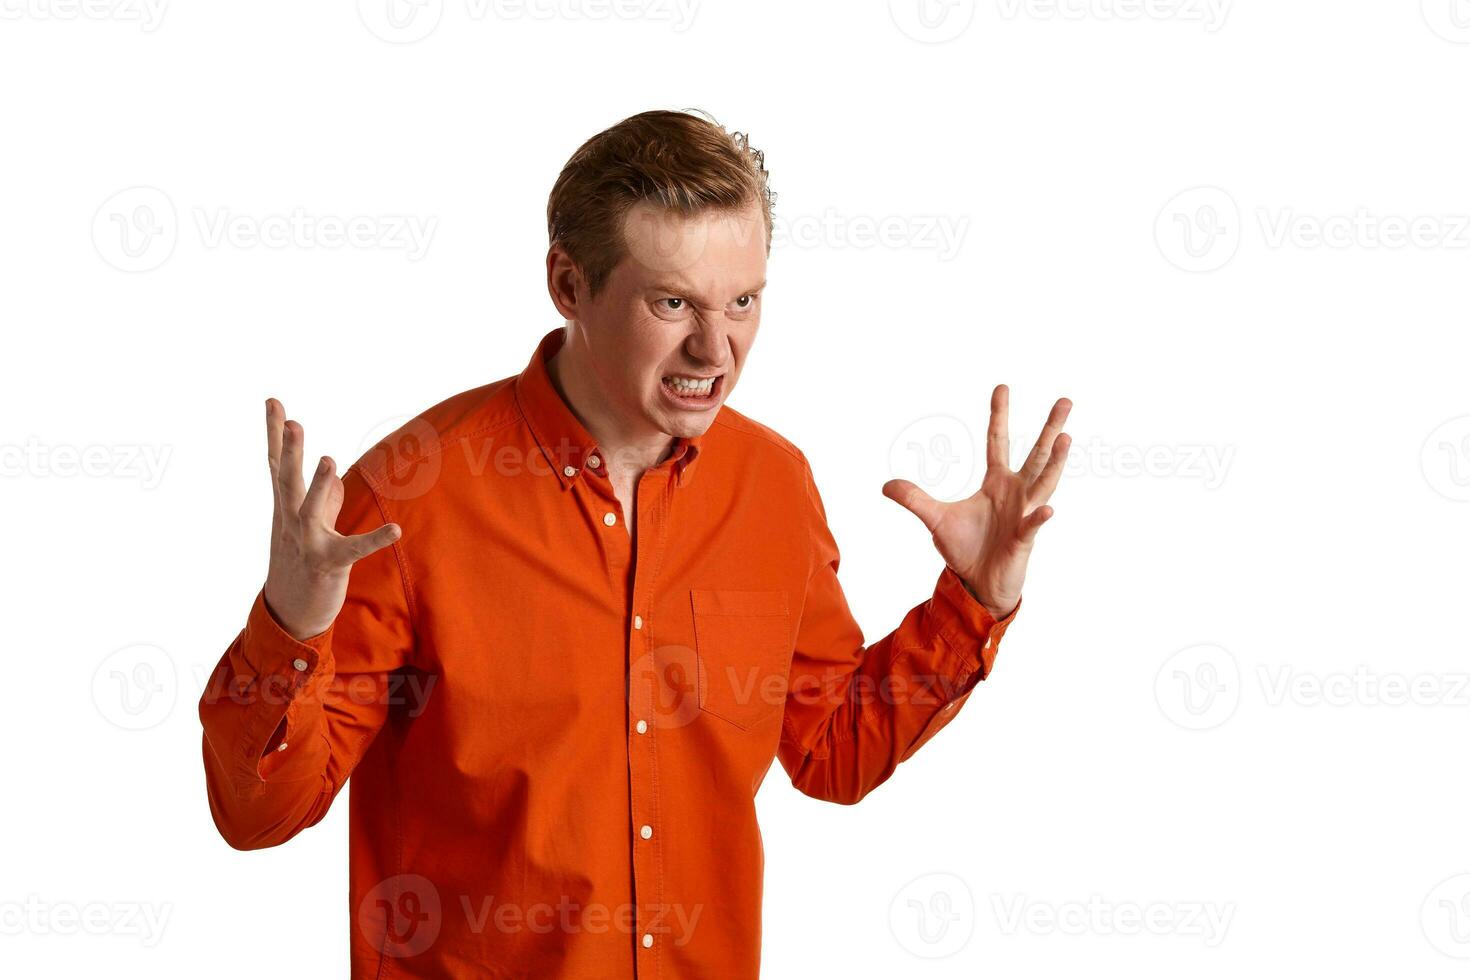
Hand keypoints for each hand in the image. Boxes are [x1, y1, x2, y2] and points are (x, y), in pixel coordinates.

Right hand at [262, 398, 400, 641]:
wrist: (289, 614)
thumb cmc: (300, 565)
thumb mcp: (307, 526)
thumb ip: (322, 499)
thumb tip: (333, 475)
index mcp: (286, 508)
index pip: (277, 465)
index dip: (275, 434)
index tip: (272, 402)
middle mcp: (290, 522)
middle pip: (287, 481)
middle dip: (289, 451)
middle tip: (293, 422)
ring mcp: (307, 544)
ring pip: (310, 511)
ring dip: (319, 486)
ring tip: (328, 460)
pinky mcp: (330, 564)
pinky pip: (354, 550)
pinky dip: (375, 540)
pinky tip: (396, 531)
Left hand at [883, 385, 1070, 619]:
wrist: (978, 584)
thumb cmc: (965, 549)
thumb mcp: (935, 520)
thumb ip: (914, 500)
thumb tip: (886, 485)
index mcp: (996, 483)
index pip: (998, 441)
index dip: (999, 415)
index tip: (1002, 387)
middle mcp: (1015, 493)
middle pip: (1036, 454)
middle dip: (1050, 428)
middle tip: (1066, 400)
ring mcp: (1023, 514)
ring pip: (1044, 483)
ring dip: (1055, 462)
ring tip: (1066, 438)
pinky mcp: (1023, 539)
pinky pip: (1032, 526)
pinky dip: (1039, 517)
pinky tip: (1047, 509)